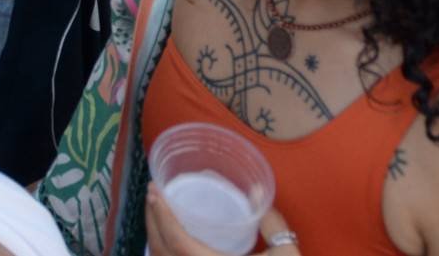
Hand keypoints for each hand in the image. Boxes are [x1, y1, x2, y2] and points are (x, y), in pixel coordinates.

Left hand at [145, 180, 299, 254]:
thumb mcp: (286, 255)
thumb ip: (272, 224)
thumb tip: (255, 189)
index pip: (176, 241)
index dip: (162, 216)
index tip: (154, 191)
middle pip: (160, 250)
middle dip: (152, 220)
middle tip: (152, 195)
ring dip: (154, 236)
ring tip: (156, 213)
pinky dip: (163, 252)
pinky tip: (167, 239)